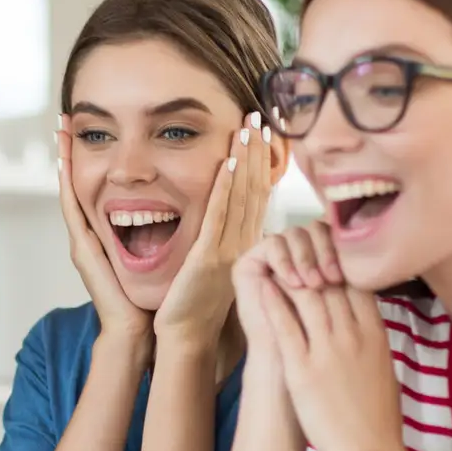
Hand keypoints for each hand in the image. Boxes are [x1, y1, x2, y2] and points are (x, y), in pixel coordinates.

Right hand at [58, 123, 150, 346]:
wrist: (139, 331)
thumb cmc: (153, 297)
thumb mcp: (160, 254)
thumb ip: (166, 232)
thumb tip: (189, 209)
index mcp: (108, 235)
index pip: (98, 188)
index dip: (92, 160)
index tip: (85, 127)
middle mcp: (90, 235)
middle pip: (77, 183)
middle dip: (69, 151)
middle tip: (63, 118)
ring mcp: (83, 243)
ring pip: (70, 191)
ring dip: (64, 159)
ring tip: (60, 128)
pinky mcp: (83, 251)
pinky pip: (72, 209)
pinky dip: (65, 183)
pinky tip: (63, 160)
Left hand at [155, 111, 273, 351]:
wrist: (188, 335)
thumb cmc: (199, 304)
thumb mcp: (221, 264)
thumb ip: (228, 238)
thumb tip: (234, 214)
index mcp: (247, 244)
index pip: (258, 194)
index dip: (262, 161)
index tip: (263, 131)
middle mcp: (244, 243)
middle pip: (255, 188)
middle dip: (257, 150)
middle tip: (259, 115)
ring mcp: (228, 249)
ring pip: (240, 196)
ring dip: (244, 159)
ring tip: (247, 127)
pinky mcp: (208, 257)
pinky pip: (218, 215)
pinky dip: (223, 187)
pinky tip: (228, 163)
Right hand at [234, 221, 344, 375]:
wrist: (281, 372)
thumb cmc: (316, 348)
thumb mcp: (341, 313)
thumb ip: (351, 285)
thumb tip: (371, 255)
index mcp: (319, 261)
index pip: (335, 237)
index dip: (342, 251)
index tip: (350, 274)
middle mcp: (295, 257)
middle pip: (317, 230)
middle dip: (326, 253)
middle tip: (331, 278)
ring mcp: (272, 260)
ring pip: (296, 234)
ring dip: (306, 256)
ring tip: (312, 283)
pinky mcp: (249, 264)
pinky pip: (273, 244)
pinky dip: (284, 259)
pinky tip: (294, 279)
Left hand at [258, 243, 402, 450]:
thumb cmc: (380, 419)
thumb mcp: (386, 369)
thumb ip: (375, 342)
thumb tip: (367, 324)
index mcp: (377, 334)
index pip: (358, 286)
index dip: (340, 269)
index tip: (326, 263)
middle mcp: (353, 335)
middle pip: (331, 286)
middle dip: (314, 268)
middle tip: (299, 258)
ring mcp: (327, 349)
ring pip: (308, 298)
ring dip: (292, 277)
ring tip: (280, 265)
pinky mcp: (302, 366)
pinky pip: (286, 324)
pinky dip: (274, 302)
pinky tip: (265, 286)